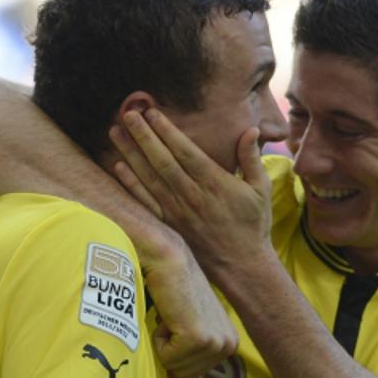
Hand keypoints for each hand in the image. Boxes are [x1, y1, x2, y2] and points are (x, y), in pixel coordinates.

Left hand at [110, 109, 272, 278]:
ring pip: (150, 178)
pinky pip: (147, 202)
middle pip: (162, 161)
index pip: (185, 151)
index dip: (167, 131)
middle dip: (143, 136)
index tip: (152, 112)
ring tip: (115, 132)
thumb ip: (252, 158)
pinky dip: (132, 185)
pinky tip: (118, 167)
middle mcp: (192, 195)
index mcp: (214, 182)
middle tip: (128, 113)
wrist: (242, 265)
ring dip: (131, 154)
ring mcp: (178, 211)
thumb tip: (251, 130)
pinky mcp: (170, 226)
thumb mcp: (261, 190)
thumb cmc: (253, 225)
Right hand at [138, 241, 237, 377]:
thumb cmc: (171, 290)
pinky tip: (168, 313)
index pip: (191, 374)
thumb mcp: (186, 326)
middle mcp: (229, 345)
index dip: (174, 352)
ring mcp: (216, 343)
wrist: (167, 260)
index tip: (176, 323)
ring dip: (163, 342)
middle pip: (183, 375)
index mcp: (229, 343)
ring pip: (174, 368)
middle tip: (171, 317)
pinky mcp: (199, 339)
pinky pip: (167, 359)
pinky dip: (159, 338)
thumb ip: (187, 354)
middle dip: (169, 349)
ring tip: (170, 314)